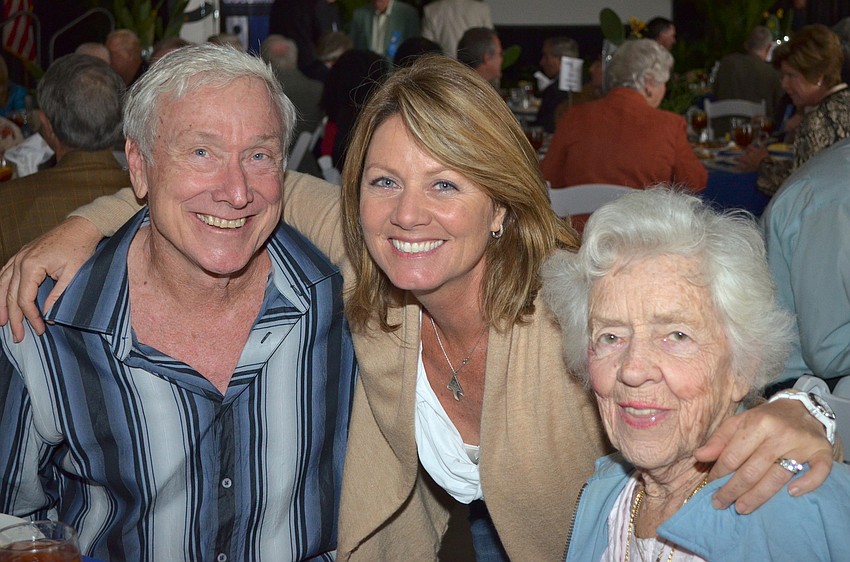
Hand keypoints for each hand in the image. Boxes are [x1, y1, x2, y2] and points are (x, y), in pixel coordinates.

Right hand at [0, 216, 101, 341]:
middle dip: (14, 318)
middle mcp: (20, 260)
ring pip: (2, 284)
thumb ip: (58, 295)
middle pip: (11, 295)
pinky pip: (5, 273)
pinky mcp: (22, 254)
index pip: (25, 299)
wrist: (81, 227)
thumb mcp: (73, 274)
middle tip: (17, 336)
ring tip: (1, 322)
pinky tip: (2, 298)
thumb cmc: (80, 248)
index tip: (40, 330)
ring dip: (1, 305)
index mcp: (31, 266)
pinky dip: (1, 287)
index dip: (31, 317)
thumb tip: (48, 315)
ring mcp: (19, 256)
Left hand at [694, 398, 832, 513]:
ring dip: (757, 497)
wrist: (801, 409)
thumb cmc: (765, 419)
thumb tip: (699, 456)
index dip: (719, 473)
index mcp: (758, 423)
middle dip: (732, 490)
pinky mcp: (822, 452)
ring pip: (777, 477)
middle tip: (720, 503)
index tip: (710, 484)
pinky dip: (806, 484)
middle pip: (752, 470)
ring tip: (741, 508)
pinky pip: (818, 473)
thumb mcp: (738, 422)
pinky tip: (791, 494)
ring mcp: (802, 445)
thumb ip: (719, 439)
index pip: (733, 455)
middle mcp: (780, 434)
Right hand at [736, 145, 768, 171]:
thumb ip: (742, 168)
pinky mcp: (762, 149)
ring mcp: (756, 150)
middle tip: (746, 154)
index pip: (739, 158)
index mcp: (746, 159)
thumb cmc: (756, 167)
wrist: (765, 163)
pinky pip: (762, 145)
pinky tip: (762, 145)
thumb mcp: (749, 169)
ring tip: (750, 148)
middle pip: (745, 152)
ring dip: (750, 148)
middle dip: (745, 153)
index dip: (736, 158)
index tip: (733, 158)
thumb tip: (736, 167)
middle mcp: (750, 154)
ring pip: (750, 147)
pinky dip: (761, 145)